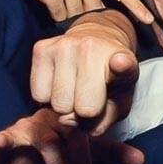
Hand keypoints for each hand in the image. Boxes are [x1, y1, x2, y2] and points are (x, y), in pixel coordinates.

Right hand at [0, 107, 145, 163]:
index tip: (133, 160)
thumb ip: (109, 154)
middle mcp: (50, 117)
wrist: (3, 157)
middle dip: (83, 159)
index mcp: (71, 118)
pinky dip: (0, 139)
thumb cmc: (46, 149)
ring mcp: (26, 127)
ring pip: (46, 142)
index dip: (109, 145)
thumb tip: (142, 159)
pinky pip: (3, 139)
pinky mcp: (4, 140)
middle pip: (72, 133)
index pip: (95, 127)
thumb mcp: (79, 152)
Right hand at [30, 18, 138, 132]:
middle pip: (81, 108)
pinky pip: (38, 95)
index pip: (122, 65)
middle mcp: (92, 47)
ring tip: (75, 88)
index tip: (121, 62)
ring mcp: (64, 44)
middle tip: (89, 97)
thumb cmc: (109, 81)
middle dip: (83, 111)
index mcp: (123, 62)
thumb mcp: (119, 105)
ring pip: (57, 104)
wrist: (96, 41)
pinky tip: (60, 82)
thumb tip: (68, 120)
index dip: (121, 65)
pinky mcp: (42, 48)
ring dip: (65, 105)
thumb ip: (101, 122)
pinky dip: (48, 97)